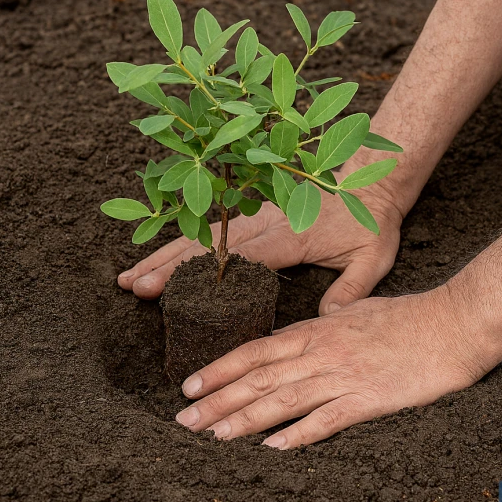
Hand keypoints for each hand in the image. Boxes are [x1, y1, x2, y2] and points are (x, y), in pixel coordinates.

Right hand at [117, 152, 405, 315]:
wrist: (368, 181)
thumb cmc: (370, 223)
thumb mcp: (372, 257)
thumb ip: (351, 289)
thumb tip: (327, 321)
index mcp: (286, 237)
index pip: (235, 260)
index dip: (198, 275)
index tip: (165, 289)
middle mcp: (261, 224)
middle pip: (204, 247)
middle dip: (166, 267)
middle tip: (132, 286)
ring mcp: (251, 216)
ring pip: (198, 236)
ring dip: (163, 256)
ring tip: (129, 276)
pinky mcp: (248, 214)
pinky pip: (207, 229)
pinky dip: (179, 243)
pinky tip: (155, 259)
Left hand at [173, 288, 493, 447]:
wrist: (453, 323)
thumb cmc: (407, 316)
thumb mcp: (356, 309)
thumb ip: (325, 323)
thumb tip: (302, 330)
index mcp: (316, 330)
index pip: (255, 350)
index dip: (220, 369)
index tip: (190, 385)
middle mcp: (321, 352)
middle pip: (259, 378)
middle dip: (218, 399)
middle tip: (184, 419)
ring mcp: (344, 376)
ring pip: (283, 399)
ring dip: (245, 419)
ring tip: (213, 435)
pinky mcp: (369, 399)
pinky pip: (328, 420)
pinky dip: (299, 434)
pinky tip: (273, 448)